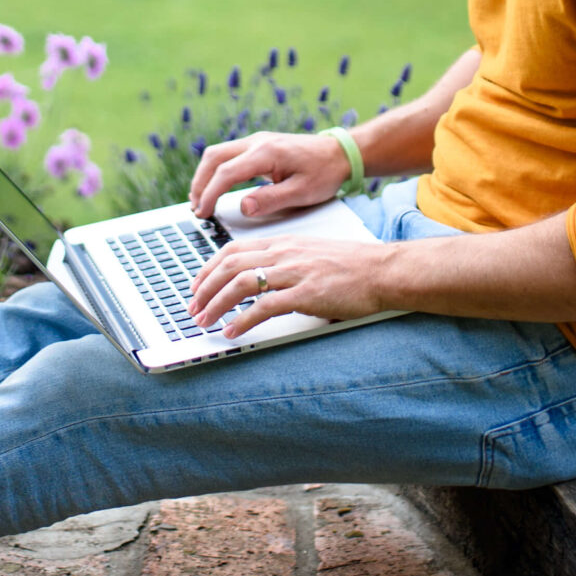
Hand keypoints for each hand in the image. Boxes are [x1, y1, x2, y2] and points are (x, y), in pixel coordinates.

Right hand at [188, 130, 353, 219]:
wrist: (340, 153)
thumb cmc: (325, 173)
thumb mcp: (302, 192)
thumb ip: (271, 200)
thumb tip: (243, 207)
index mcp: (266, 153)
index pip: (226, 172)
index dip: (210, 194)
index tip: (203, 213)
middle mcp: (257, 141)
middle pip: (214, 157)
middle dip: (199, 183)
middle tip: (196, 208)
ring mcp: (257, 140)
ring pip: (218, 153)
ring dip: (205, 175)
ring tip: (200, 200)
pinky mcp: (259, 144)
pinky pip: (228, 154)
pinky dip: (216, 170)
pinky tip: (215, 187)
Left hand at [188, 233, 397, 339]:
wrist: (383, 270)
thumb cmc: (353, 266)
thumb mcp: (312, 254)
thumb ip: (286, 262)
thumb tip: (264, 280)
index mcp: (284, 243)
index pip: (234, 250)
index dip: (209, 268)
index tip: (197, 285)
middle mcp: (284, 253)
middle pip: (230, 265)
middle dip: (205, 288)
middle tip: (192, 308)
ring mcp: (294, 272)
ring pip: (241, 283)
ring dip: (216, 304)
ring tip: (204, 321)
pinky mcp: (306, 293)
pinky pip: (264, 306)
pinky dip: (242, 320)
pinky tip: (232, 331)